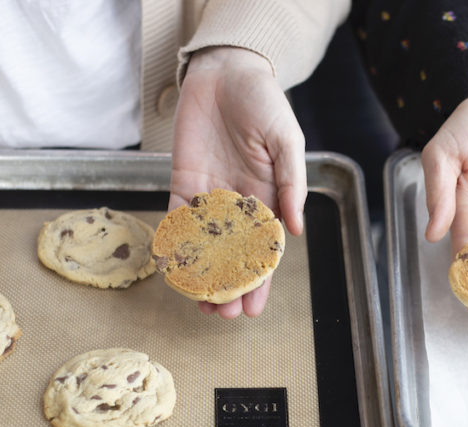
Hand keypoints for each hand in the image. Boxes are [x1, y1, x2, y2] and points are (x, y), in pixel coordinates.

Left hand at [170, 47, 305, 318]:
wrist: (226, 70)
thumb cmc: (264, 101)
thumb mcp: (288, 141)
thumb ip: (291, 183)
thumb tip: (296, 229)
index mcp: (269, 198)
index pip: (264, 250)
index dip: (259, 281)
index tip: (254, 308)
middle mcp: (239, 202)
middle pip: (233, 255)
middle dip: (229, 286)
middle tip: (222, 315)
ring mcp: (209, 194)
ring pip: (204, 245)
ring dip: (201, 275)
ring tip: (198, 303)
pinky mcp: (183, 180)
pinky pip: (177, 218)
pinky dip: (174, 242)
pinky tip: (172, 267)